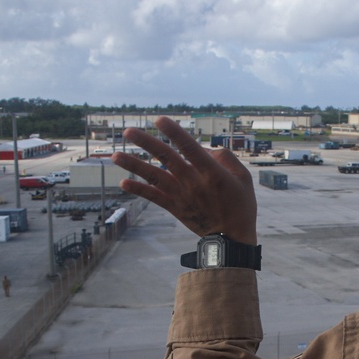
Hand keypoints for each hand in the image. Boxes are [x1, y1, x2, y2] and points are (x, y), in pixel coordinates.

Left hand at [112, 117, 257, 244]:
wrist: (231, 239)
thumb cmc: (240, 205)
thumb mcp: (243, 178)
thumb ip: (225, 158)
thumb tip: (204, 149)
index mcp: (211, 173)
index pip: (189, 147)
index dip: (174, 132)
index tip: (159, 120)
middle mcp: (193, 182)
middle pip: (165, 157)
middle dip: (146, 143)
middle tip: (128, 131)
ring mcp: (182, 195)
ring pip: (154, 176)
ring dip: (134, 165)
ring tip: (115, 155)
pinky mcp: (175, 207)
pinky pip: (153, 197)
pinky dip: (138, 189)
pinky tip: (123, 182)